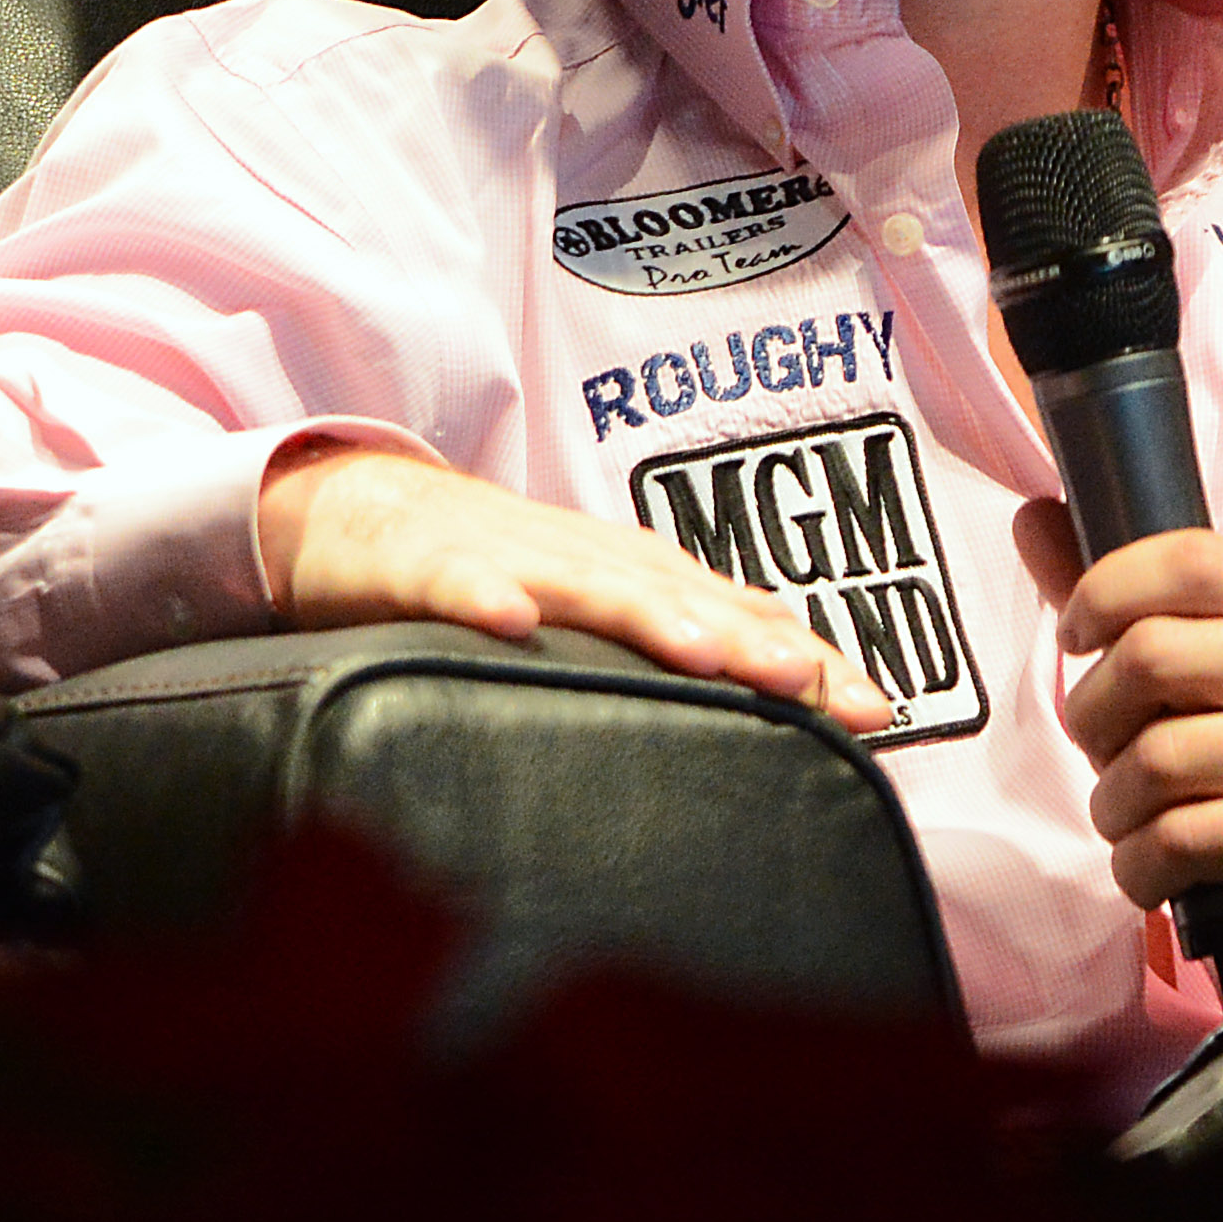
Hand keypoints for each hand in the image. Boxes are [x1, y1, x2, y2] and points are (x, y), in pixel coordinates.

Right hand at [256, 437, 891, 730]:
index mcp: (625, 574)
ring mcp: (500, 554)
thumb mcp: (585, 612)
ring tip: (703, 653)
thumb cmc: (484, 571)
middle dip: (748, 636)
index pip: (731, 611)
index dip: (802, 655)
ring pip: (581, 583)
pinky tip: (509, 619)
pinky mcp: (416, 561)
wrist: (350, 509)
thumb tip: (780, 712)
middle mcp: (579, 556)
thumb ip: (667, 652)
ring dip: (644, 615)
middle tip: (811, 682)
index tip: (872, 712)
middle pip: (675, 594)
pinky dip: (480, 594)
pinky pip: (450, 580)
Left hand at [1038, 511, 1222, 934]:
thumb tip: (1034, 516)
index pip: (1185, 560)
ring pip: (1156, 758)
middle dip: (1091, 716)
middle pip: (1150, 658)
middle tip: (1101, 747)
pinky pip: (1181, 838)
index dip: (1102, 592)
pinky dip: (1138, 862)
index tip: (1075, 636)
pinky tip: (1152, 862)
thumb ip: (1131, 594)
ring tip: (1128, 813)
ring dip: (1111, 803)